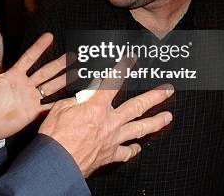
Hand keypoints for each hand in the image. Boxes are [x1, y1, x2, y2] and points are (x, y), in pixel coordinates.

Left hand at [0, 33, 65, 141]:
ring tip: (77, 71)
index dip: (39, 47)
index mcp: (14, 76)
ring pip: (51, 86)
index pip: (29, 58)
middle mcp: (25, 85)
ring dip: (63, 79)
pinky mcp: (33, 112)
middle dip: (58, 63)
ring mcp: (30, 98)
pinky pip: (50, 106)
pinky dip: (61, 102)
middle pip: (45, 71)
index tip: (50, 36)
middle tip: (73, 55)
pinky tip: (72, 98)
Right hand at [38, 81, 173, 176]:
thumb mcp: (60, 109)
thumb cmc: (56, 136)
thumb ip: (75, 101)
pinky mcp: (109, 155)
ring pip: (139, 129)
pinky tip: (138, 147)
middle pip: (137, 106)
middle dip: (154, 97)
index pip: (112, 83)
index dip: (122, 70)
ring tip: (167, 117)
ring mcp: (112, 139)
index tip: (131, 61)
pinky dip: (133, 150)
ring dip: (155, 122)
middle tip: (167, 91)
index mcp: (96, 107)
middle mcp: (109, 122)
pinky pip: (126, 152)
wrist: (57, 163)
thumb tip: (82, 100)